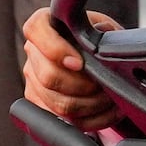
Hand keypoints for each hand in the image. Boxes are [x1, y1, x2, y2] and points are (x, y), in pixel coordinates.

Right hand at [22, 7, 121, 129]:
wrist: (99, 54)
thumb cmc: (101, 36)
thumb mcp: (105, 26)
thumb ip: (103, 28)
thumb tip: (104, 33)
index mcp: (44, 25)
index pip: (36, 30)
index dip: (56, 49)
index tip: (80, 62)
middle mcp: (33, 52)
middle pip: (48, 76)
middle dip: (83, 86)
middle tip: (105, 85)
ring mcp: (33, 79)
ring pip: (56, 102)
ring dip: (90, 105)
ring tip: (112, 100)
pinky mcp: (39, 101)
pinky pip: (61, 119)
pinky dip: (90, 120)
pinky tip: (108, 112)